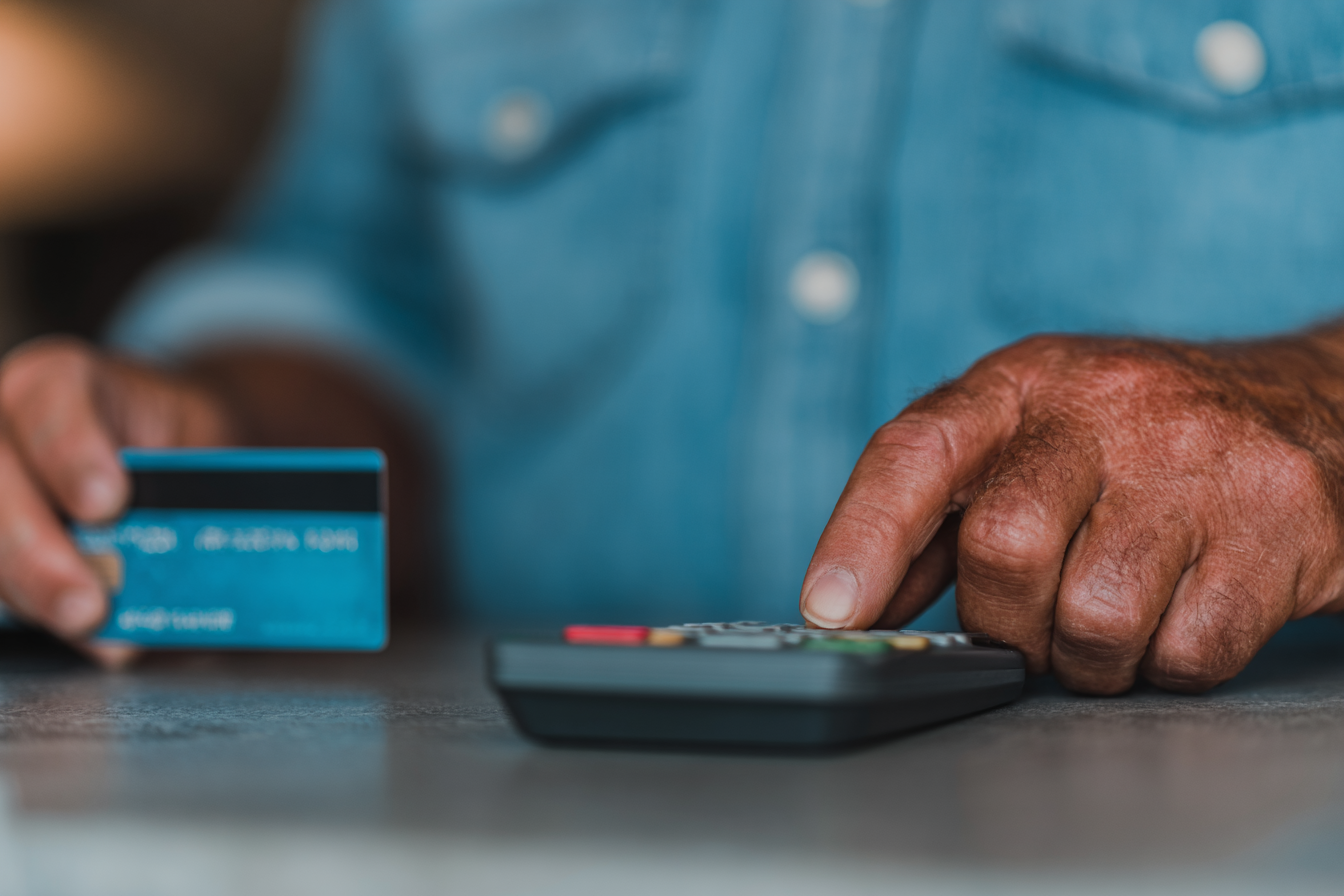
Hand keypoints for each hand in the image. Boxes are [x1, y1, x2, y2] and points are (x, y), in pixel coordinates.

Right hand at [0, 337, 235, 662]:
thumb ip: (196, 484)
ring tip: (90, 628)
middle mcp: (5, 426)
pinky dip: (40, 609)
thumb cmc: (180, 437)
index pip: (51, 402)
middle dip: (37, 553)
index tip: (107, 503)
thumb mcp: (203, 438)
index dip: (73, 453)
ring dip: (32, 591)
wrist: (167, 451)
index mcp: (59, 380)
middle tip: (88, 604)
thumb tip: (211, 559)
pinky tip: (88, 636)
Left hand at [801, 333, 1343, 693]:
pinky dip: (1165, 665)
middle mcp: (1109, 406)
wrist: (1311, 407)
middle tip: (1024, 628)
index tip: (829, 610)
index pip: (918, 450)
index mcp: (1025, 383)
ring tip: (1106, 623)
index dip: (861, 535)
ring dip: (1085, 658)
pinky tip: (1178, 615)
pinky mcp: (1281, 524)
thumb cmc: (1137, 440)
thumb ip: (935, 516)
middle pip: (1005, 547)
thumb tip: (851, 603)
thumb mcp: (1027, 441)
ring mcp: (1201, 462)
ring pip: (1094, 618)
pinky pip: (1185, 653)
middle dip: (1003, 622)